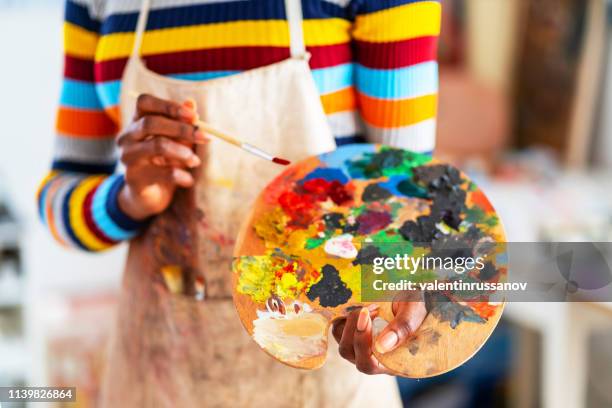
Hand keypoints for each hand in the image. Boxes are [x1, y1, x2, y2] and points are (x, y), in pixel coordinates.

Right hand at [117, 94, 207, 219]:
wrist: (148, 194)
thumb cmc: (164, 161)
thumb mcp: (175, 140)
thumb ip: (182, 123)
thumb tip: (191, 103)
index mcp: (137, 121)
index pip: (144, 102)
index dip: (169, 106)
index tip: (194, 116)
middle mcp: (128, 137)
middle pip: (150, 123)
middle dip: (181, 129)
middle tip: (204, 137)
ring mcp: (128, 157)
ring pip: (157, 146)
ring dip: (183, 152)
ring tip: (196, 161)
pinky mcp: (134, 177)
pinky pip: (162, 173)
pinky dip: (180, 176)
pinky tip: (189, 180)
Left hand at [332, 297, 426, 374]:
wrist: (413, 296)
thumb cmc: (417, 305)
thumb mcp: (415, 312)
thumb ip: (402, 328)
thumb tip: (382, 346)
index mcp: (392, 361)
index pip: (368, 364)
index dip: (362, 342)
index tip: (368, 314)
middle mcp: (375, 359)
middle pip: (349, 353)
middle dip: (354, 328)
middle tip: (368, 309)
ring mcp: (362, 349)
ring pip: (342, 342)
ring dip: (349, 323)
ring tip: (369, 308)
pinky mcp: (352, 336)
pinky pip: (338, 331)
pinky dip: (344, 319)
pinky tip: (362, 309)